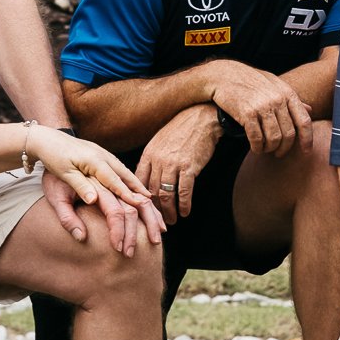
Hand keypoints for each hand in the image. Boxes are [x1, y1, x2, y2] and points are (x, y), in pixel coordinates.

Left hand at [33, 129, 163, 255]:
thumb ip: (80, 186)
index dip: (128, 194)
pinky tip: (134, 186)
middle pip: (126, 176)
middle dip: (139, 190)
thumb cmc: (54, 157)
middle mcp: (103, 156)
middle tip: (151, 202)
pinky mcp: (101, 154)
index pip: (115, 181)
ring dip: (137, 185)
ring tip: (148, 199)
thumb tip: (93, 201)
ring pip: (125, 171)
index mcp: (94, 161)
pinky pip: (120, 168)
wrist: (48, 137)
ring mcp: (103, 153)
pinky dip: (129, 178)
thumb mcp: (64, 173)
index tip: (140, 204)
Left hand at [136, 104, 222, 221]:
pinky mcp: (189, 167)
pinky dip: (184, 205)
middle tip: (157, 219)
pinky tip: (185, 212)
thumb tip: (145, 179)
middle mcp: (158, 160)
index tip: (142, 208)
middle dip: (154, 209)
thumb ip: (152, 159)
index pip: (138, 181)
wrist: (200, 119)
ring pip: (166, 195)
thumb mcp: (159, 141)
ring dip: (169, 211)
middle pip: (151, 191)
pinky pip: (184, 192)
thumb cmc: (180, 130)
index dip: (139, 197)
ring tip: (171, 220)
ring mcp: (173, 164)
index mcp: (148, 154)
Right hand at [207, 63, 314, 156]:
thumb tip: (310, 109)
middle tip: (278, 153)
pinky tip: (255, 148)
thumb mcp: (273, 84)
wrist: (224, 74)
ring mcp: (263, 106)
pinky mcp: (247, 113)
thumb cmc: (250, 80)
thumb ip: (290, 98)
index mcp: (287, 93)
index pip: (304, 121)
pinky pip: (257, 138)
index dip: (307, 139)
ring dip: (269, 149)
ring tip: (264, 149)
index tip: (306, 151)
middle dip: (284, 148)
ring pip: (274, 139)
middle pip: (289, 134)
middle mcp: (277, 100)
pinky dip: (257, 147)